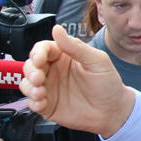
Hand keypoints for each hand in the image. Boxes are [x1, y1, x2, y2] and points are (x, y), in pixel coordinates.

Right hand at [20, 25, 134, 137]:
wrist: (113, 111)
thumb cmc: (108, 84)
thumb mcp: (97, 61)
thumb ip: (76, 47)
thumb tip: (57, 29)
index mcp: (64, 56)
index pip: (43, 49)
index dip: (37, 52)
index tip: (39, 59)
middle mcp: (53, 71)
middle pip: (30, 65)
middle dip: (30, 71)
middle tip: (38, 78)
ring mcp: (49, 88)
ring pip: (27, 84)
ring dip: (29, 87)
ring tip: (40, 92)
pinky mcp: (48, 105)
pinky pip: (32, 103)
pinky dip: (33, 102)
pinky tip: (42, 102)